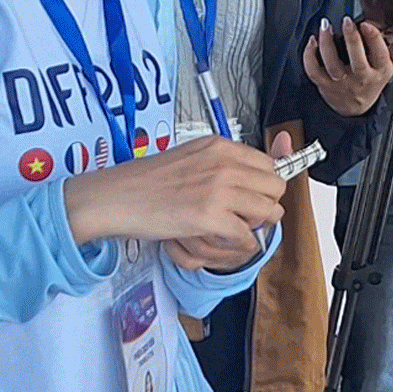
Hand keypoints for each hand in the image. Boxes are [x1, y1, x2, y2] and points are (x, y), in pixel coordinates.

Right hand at [64, 131, 284, 252]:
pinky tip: (222, 240)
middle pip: (276, 187)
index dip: (264, 185)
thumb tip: (250, 177)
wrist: (116, 197)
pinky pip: (248, 236)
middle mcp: (225, 163)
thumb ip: (222, 164)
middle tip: (246, 216)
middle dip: (266, 206)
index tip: (254, 197)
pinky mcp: (210, 216)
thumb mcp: (191, 158)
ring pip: (269, 212)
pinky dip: (240, 244)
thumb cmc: (146, 181)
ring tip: (233, 228)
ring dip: (255, 226)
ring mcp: (219, 189)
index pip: (269, 164)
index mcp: (220, 146)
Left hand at [305, 17, 392, 116]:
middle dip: (352, 39)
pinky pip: (314, 71)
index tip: (367, 24)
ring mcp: (341, 82)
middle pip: (357, 60)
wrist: (355, 109)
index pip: (380, 54)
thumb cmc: (371, 83)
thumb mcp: (390, 66)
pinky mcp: (325, 85)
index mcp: (380, 71)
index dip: (373, 38)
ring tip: (326, 26)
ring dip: (327, 43)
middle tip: (347, 21)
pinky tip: (312, 41)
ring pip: (332, 64)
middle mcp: (361, 78)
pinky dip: (309, 55)